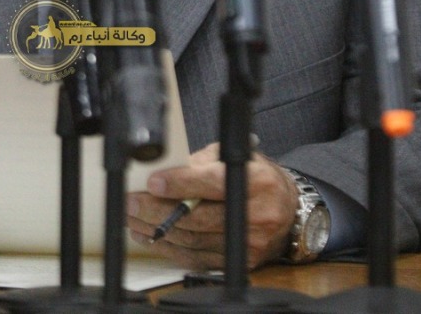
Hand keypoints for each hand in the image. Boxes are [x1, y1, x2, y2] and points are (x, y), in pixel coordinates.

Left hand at [125, 143, 298, 269]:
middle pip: (197, 216)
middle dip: (157, 209)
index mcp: (256, 180)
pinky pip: (197, 257)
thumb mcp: (237, 158)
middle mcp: (255, 213)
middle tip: (131, 203)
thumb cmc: (258, 179)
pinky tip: (151, 237)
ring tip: (133, 219)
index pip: (212, 183)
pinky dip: (170, 248)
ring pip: (192, 239)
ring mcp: (247, 241)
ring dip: (156, 230)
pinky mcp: (239, 261)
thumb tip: (167, 169)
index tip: (153, 182)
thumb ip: (204, 162)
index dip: (180, 183)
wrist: (289, 211)